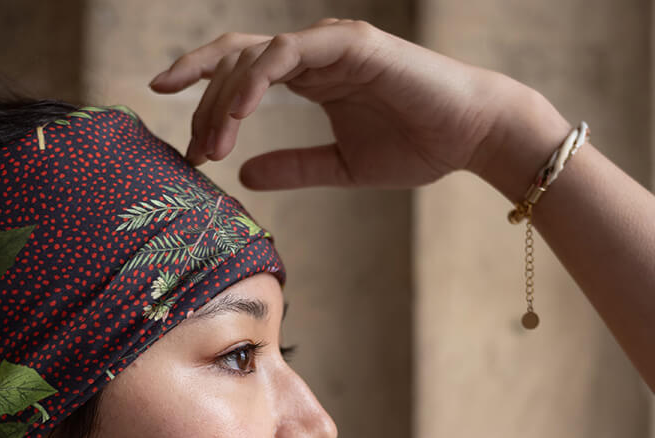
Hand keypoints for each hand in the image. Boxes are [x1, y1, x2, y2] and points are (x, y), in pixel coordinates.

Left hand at [147, 18, 530, 190]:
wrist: (472, 137)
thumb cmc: (417, 146)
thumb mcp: (340, 166)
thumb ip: (293, 166)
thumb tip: (244, 175)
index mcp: (311, 76)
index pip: (241, 70)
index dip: (204, 94)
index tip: (182, 137)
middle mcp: (313, 52)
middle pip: (234, 57)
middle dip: (203, 102)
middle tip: (193, 150)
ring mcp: (329, 43)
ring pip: (253, 55)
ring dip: (224, 100)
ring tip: (212, 146)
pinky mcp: (349, 44)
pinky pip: (286, 53)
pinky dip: (256, 80)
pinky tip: (239, 115)